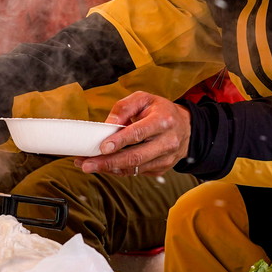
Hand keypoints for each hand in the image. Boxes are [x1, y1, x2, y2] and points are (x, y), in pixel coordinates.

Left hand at [73, 92, 190, 176]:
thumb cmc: (160, 111)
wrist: (184, 127)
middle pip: (135, 157)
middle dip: (108, 162)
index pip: (139, 133)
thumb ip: (124, 107)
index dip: (120, 141)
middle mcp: (167, 141)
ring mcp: (166, 158)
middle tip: (87, 164)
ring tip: (89, 165)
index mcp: (163, 120)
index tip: (103, 147)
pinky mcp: (161, 169)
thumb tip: (108, 125)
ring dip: (109, 168)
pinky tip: (105, 166)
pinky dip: (119, 170)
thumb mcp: (144, 99)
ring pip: (135, 168)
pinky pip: (136, 173)